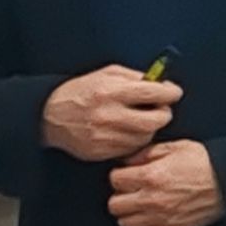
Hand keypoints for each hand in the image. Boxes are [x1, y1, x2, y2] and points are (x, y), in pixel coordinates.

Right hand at [41, 66, 181, 163]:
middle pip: (154, 120)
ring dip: (149, 128)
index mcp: (112, 91)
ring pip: (145, 137)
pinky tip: (127, 131)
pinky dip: (134, 140)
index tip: (173, 92)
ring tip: (140, 119)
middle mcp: (109, 115)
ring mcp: (105, 136)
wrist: (51, 115)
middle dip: (164, 114)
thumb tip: (159, 82)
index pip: (153, 93)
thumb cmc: (81, 91)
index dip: (170, 92)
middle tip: (161, 109)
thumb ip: (134, 77)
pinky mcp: (101, 152)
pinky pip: (130, 149)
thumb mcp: (107, 74)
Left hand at [107, 140, 224, 225]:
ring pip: (125, 223)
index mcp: (151, 176)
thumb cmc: (205, 163)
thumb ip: (148, 152)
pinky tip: (149, 216)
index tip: (127, 173)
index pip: (115, 179)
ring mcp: (159, 217)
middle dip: (120, 194)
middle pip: (114, 204)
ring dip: (129, 212)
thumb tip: (129, 160)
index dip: (120, 174)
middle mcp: (151, 199)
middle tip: (131, 189)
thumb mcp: (176, 147)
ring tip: (139, 203)